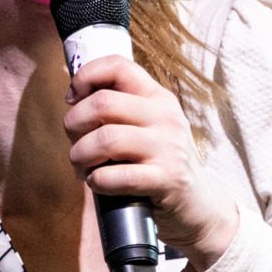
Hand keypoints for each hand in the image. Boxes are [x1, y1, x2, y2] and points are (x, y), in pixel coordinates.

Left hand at [65, 55, 239, 265]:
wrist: (198, 205)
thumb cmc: (160, 164)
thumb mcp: (148, 127)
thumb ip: (119, 110)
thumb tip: (74, 99)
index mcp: (158, 97)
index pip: (118, 66)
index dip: (85, 77)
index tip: (72, 99)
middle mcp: (165, 117)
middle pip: (103, 103)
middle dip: (74, 124)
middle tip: (73, 142)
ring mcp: (168, 148)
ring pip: (106, 139)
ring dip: (80, 155)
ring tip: (81, 167)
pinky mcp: (167, 179)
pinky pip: (117, 176)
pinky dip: (97, 181)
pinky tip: (98, 183)